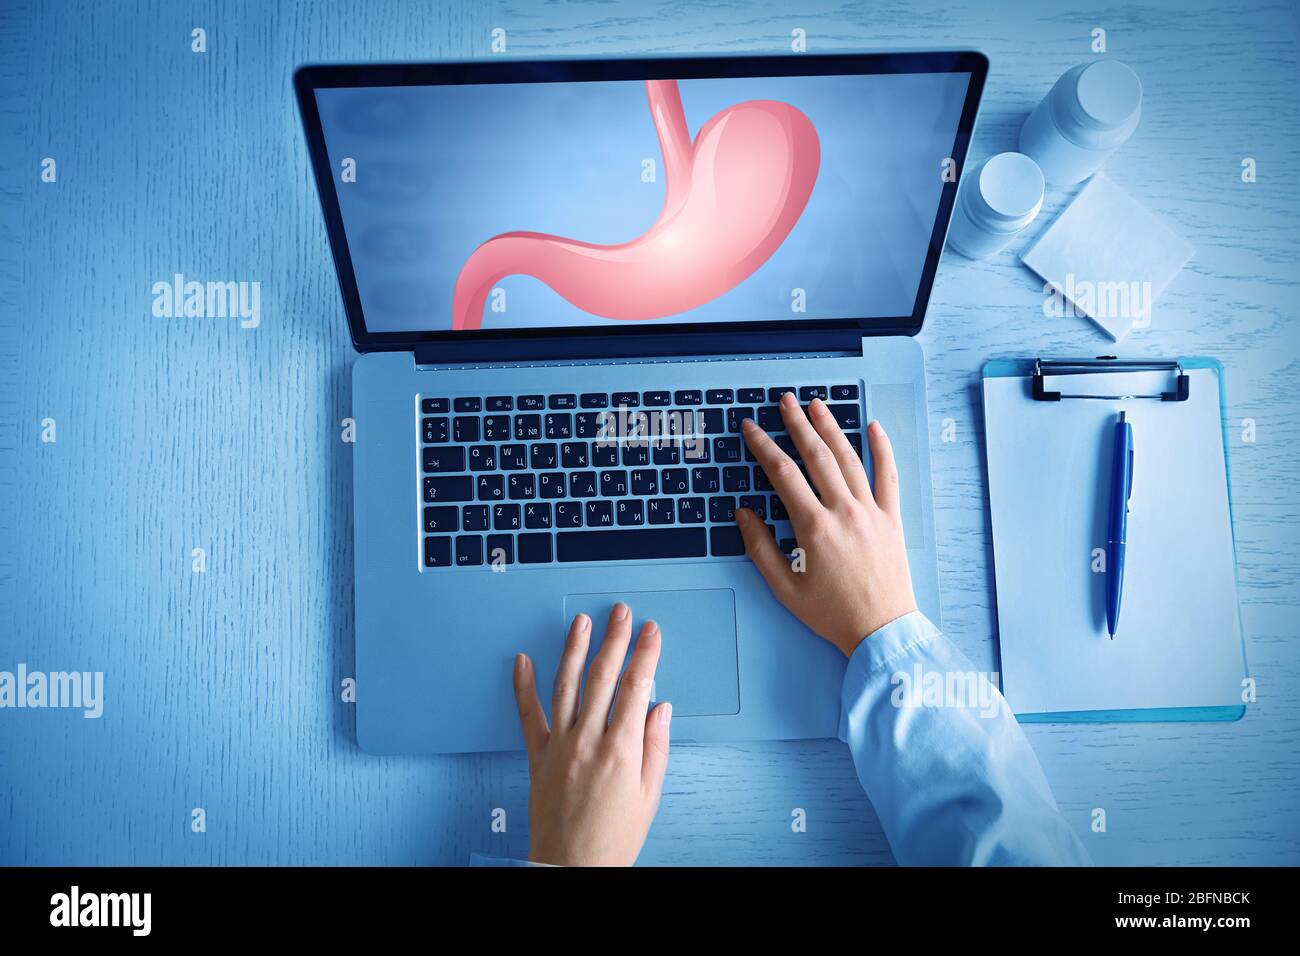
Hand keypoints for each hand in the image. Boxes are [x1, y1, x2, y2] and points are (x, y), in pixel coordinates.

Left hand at [513, 604, 670, 865]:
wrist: (571, 868)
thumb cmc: (613, 839)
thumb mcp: (649, 796)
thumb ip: (655, 747)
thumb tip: (660, 707)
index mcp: (621, 750)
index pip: (636, 687)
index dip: (645, 654)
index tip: (651, 631)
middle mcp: (588, 741)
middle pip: (603, 677)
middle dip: (615, 639)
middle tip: (621, 612)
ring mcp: (560, 745)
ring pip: (566, 686)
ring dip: (574, 649)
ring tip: (581, 623)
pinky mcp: (538, 756)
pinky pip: (528, 714)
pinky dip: (523, 685)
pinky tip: (522, 661)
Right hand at [735, 393, 916, 657]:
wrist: (881, 630)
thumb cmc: (832, 614)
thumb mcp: (785, 588)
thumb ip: (760, 548)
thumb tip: (743, 514)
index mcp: (814, 527)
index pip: (782, 474)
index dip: (763, 446)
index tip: (750, 429)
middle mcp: (843, 512)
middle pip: (816, 456)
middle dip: (797, 424)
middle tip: (784, 401)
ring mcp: (871, 512)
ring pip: (849, 459)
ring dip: (831, 428)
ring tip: (817, 405)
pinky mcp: (892, 519)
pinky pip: (888, 476)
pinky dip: (883, 449)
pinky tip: (874, 427)